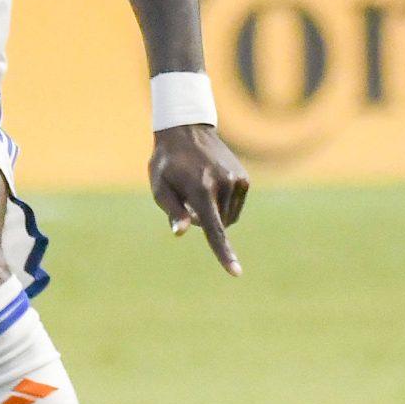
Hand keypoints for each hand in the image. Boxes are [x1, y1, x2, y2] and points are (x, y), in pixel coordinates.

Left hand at [149, 124, 249, 275]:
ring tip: (199, 188)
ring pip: (228, 218)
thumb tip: (181, 232)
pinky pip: (235, 206)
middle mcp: (224, 184)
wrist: (187, 131)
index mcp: (201, 189)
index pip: (214, 230)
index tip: (236, 273)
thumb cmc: (167, 162)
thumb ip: (172, 211)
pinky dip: (223, 204)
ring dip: (214, 213)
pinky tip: (211, 185)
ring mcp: (237, 180)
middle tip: (187, 198)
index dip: (223, 254)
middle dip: (203, 221)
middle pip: (218, 225)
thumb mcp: (160, 187)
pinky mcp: (244, 179)